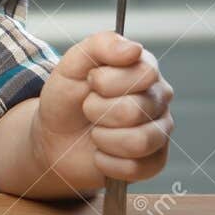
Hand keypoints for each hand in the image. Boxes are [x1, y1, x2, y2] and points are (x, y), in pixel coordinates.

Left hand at [30, 31, 172, 192]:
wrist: (54, 136)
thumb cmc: (67, 98)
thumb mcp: (72, 64)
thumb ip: (100, 45)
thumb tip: (133, 49)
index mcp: (145, 68)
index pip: (143, 73)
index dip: (106, 81)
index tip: (91, 82)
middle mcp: (159, 98)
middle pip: (135, 110)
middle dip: (97, 111)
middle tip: (88, 109)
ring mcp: (160, 131)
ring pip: (139, 142)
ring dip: (103, 138)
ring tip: (95, 132)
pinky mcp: (154, 161)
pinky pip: (137, 168)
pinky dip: (107, 162)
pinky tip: (100, 153)